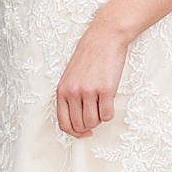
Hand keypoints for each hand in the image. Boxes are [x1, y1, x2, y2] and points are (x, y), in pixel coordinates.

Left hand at [56, 23, 129, 137]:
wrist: (104, 38)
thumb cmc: (89, 57)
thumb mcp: (71, 77)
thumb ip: (70, 97)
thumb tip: (77, 121)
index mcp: (62, 90)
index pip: (64, 124)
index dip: (75, 132)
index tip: (85, 131)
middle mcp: (73, 93)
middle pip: (80, 125)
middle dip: (90, 125)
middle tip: (96, 113)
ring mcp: (89, 92)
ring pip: (93, 122)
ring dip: (100, 118)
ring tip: (102, 104)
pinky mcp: (105, 90)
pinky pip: (107, 115)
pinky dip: (109, 113)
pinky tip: (109, 101)